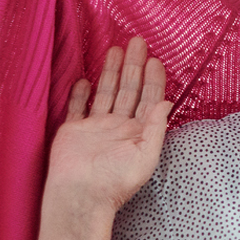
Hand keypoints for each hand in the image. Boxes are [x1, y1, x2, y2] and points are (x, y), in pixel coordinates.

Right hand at [36, 38, 170, 239]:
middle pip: (128, 90)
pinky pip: (77, 107)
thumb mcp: (146, 157)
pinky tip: (85, 78)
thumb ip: (156, 128)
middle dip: (134, 66)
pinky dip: (81, 93)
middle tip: (138, 41)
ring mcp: (95, 128)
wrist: (79, 198)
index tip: (156, 59)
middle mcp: (118, 127)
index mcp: (137, 133)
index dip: (153, 80)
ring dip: (111, 72)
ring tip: (116, 49)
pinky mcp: (72, 131)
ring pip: (106, 92)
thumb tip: (167, 102)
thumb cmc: (115, 183)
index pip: (148, 99)